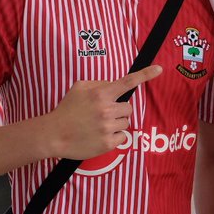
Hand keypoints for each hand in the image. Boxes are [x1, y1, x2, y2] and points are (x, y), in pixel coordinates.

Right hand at [46, 65, 162, 159]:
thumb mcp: (79, 88)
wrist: (53, 134)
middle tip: (103, 114)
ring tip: (98, 125)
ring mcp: (108, 127)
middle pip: (129, 108)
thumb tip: (115, 85)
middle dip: (119, 110)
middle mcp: (106, 109)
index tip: (159, 69)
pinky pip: (123, 137)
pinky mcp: (108, 143)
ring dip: (116, 123)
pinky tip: (99, 135)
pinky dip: (114, 137)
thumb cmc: (66, 110)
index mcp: (101, 94)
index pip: (128, 82)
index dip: (145, 75)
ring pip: (126, 122)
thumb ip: (99, 84)